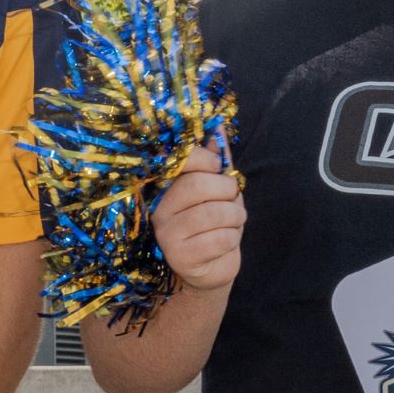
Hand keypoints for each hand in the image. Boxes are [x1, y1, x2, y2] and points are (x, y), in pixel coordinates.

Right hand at [151, 147, 243, 294]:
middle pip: (198, 185)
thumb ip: (215, 158)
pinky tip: (225, 242)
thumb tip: (219, 125)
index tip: (218, 169)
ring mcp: (166, 234)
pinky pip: (220, 238)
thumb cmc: (212, 223)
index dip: (207, 159)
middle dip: (227, 191)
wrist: (208, 268)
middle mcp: (157, 208)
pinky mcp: (180, 257)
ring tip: (233, 221)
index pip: (180, 160)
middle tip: (232, 199)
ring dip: (235, 216)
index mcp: (163, 186)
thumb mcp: (215, 188)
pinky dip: (233, 238)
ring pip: (214, 213)